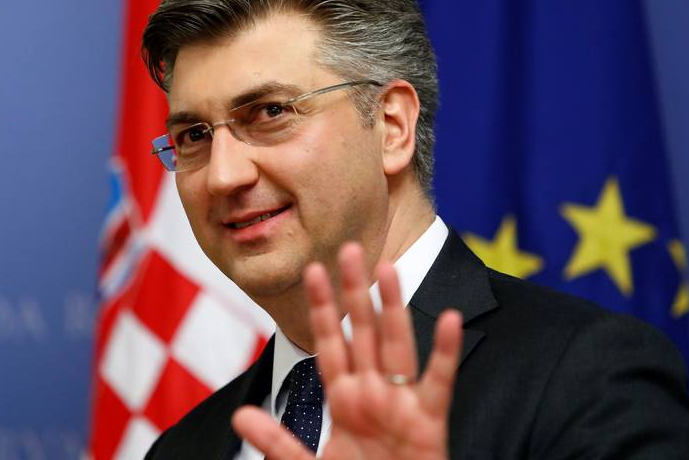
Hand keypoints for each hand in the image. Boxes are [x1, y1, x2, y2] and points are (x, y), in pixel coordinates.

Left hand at [232, 242, 462, 458]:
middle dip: (354, 292)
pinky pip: (439, 382)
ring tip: (388, 268)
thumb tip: (240, 417)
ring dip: (393, 307)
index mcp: (344, 399)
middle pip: (362, 332)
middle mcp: (373, 393)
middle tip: (349, 248)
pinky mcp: (429, 423)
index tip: (312, 270)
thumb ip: (277, 442)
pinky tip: (449, 319)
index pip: (329, 342)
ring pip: (398, 345)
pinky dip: (446, 351)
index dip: (320, 307)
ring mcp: (401, 404)